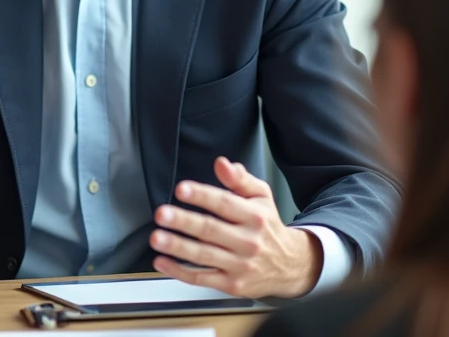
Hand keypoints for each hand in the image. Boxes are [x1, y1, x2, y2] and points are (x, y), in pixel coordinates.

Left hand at [150, 157, 322, 297]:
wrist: (291, 265)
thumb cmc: (268, 227)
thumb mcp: (261, 196)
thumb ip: (239, 179)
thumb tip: (222, 163)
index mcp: (254, 216)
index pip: (225, 203)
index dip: (202, 195)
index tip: (182, 189)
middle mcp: (248, 241)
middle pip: (211, 230)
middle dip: (183, 221)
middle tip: (162, 214)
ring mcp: (239, 265)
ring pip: (204, 255)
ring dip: (177, 247)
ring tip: (157, 237)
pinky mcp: (232, 284)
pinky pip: (202, 278)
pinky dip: (179, 272)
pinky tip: (163, 261)